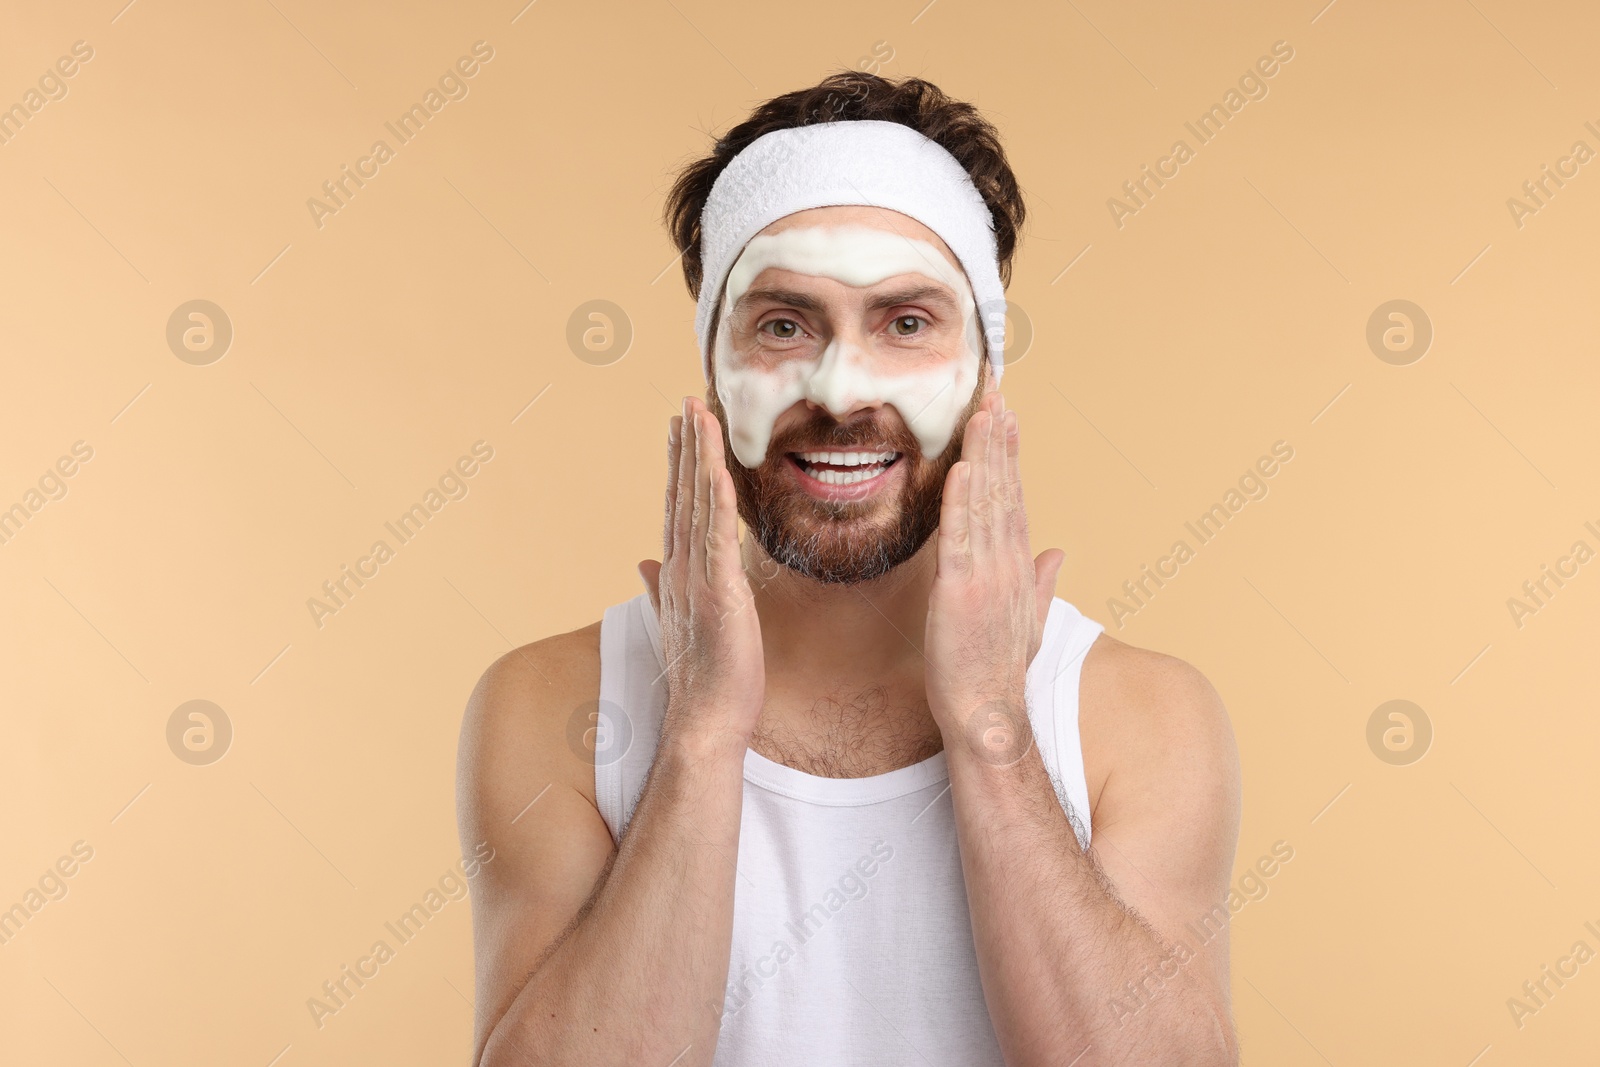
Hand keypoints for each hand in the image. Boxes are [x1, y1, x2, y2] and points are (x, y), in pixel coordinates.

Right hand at [638, 397, 764, 751]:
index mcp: (677, 573)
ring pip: (699, 504)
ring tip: (700, 415)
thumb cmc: (702, 676)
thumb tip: (642, 563)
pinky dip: (718, 500)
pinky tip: (719, 469)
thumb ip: (659, 587)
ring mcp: (698, 578)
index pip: (676, 506)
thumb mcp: (681, 622)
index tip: (677, 427)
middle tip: (686, 402)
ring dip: (700, 458)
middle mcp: (681, 568)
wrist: (705, 718)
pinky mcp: (720, 592)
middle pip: (683, 493)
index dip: (677, 464)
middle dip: (686, 446)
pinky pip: (719, 536)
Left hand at [924, 391, 1063, 761]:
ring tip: (984, 414)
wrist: (988, 715)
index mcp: (1017, 568)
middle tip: (995, 395)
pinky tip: (962, 468)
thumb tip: (1058, 552)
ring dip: (984, 457)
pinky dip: (962, 502)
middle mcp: (1007, 565)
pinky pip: (961, 538)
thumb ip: (1043, 582)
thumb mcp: (1026, 620)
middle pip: (1004, 491)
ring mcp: (987, 576)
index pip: (1014, 500)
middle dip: (999, 441)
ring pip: (985, 504)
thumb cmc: (998, 671)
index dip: (1010, 457)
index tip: (1007, 418)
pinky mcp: (961, 592)